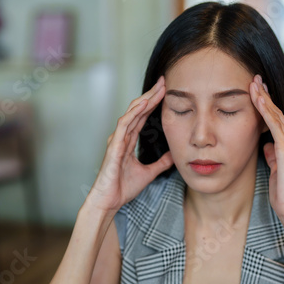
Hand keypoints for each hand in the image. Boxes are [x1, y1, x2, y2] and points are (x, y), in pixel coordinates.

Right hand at [86, 76, 173, 213]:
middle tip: (164, 81)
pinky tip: (144, 103)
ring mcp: (117, 139)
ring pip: (132, 113)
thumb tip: (174, 156)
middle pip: (138, 110)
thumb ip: (160, 163)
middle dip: (151, 94)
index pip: (143, 116)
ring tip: (159, 88)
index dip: (153, 102)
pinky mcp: (114, 146)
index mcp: (128, 141)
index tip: (166, 91)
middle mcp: (122, 136)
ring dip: (145, 99)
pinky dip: (134, 113)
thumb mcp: (149, 173)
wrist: (109, 201)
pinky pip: (124, 124)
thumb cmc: (123, 188)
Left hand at [249, 75, 283, 221]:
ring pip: (277, 116)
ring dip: (264, 99)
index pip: (278, 122)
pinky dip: (265, 111)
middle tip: (255, 79)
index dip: (267, 106)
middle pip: (278, 114)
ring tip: (253, 83)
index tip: (257, 92)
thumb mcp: (275, 171)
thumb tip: (266, 144)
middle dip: (265, 96)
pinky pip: (275, 126)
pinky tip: (257, 99)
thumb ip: (273, 156)